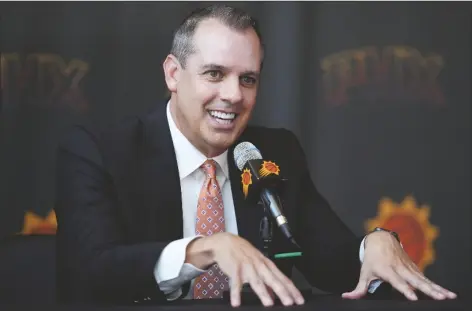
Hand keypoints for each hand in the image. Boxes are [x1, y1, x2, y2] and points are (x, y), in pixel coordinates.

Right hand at [186, 232, 304, 306]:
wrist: (225, 242)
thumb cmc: (242, 253)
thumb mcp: (257, 264)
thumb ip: (266, 280)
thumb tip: (274, 295)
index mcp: (266, 264)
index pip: (282, 277)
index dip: (291, 289)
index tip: (299, 300)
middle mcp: (259, 265)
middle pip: (272, 279)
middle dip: (282, 291)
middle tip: (289, 302)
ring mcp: (247, 266)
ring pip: (256, 280)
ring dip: (263, 292)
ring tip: (268, 303)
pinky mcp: (234, 268)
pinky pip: (235, 282)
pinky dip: (236, 292)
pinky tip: (237, 302)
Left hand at [342, 231, 456, 300]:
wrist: (381, 239)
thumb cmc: (372, 258)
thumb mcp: (364, 272)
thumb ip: (359, 288)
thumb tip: (347, 297)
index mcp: (387, 270)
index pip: (397, 281)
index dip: (405, 289)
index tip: (413, 296)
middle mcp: (400, 268)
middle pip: (416, 280)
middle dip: (428, 289)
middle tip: (440, 297)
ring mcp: (409, 267)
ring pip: (424, 279)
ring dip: (437, 288)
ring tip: (449, 296)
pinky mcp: (414, 268)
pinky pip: (426, 278)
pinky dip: (437, 285)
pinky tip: (446, 293)